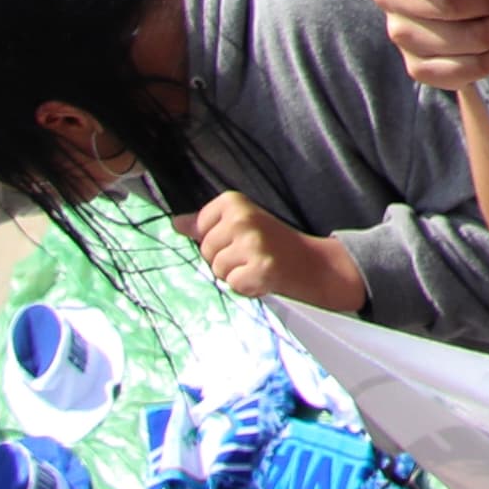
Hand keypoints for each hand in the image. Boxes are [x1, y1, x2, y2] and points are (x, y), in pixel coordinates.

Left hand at [187, 192, 365, 312]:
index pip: (199, 225)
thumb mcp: (242, 223)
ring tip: (257, 265)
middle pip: (206, 250)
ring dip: (235, 273)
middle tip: (251, 254)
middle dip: (224, 258)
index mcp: (235, 202)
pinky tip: (262, 277)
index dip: (216, 238)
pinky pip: (233, 284)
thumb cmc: (275, 242)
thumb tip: (176, 223)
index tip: (239, 236)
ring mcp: (251, 244)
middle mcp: (242, 219)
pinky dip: (246, 286)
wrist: (312, 262)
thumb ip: (208, 223)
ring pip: (217, 269)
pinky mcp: (259, 268)